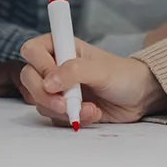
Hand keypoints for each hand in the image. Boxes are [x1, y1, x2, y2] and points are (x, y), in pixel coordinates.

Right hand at [19, 35, 166, 126]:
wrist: (138, 97)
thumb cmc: (121, 75)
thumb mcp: (100, 70)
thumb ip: (74, 71)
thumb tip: (48, 82)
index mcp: (61, 46)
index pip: (32, 51)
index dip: (39, 66)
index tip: (54, 81)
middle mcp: (55, 66)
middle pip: (29, 78)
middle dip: (44, 95)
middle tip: (64, 104)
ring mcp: (58, 88)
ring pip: (40, 101)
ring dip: (63, 110)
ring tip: (90, 109)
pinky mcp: (64, 107)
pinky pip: (55, 117)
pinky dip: (72, 119)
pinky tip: (93, 114)